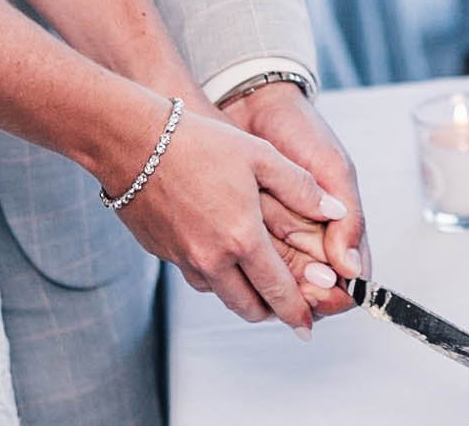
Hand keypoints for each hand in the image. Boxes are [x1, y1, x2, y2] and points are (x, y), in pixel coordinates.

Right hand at [108, 101, 345, 335]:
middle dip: (270, 312)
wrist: (133, 142)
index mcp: (242, 238)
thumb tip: (335, 211)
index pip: (278, 291)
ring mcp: (184, 259)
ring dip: (242, 296)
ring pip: (221, 295)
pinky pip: (196, 277)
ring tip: (256, 285)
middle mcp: (212, 258)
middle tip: (284, 308)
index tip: (308, 327)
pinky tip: (221, 257)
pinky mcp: (163, 253)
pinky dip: (215, 277)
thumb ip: (301, 188)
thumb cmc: (199, 143)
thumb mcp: (259, 156)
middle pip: (248, 306)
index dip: (297, 312)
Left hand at [229, 82, 367, 317]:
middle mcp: (310, 238)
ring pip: (280, 279)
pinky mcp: (248, 231)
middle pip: (311, 289)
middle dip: (301, 288)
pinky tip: (242, 244)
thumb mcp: (331, 168)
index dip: (337, 294)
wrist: (252, 104)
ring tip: (265, 245)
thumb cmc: (300, 130)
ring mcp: (278, 237)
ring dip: (275, 271)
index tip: (322, 289)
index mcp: (340, 227)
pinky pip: (250, 261)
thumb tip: (352, 270)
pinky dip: (247, 258)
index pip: (347, 281)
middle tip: (291, 276)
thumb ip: (347, 217)